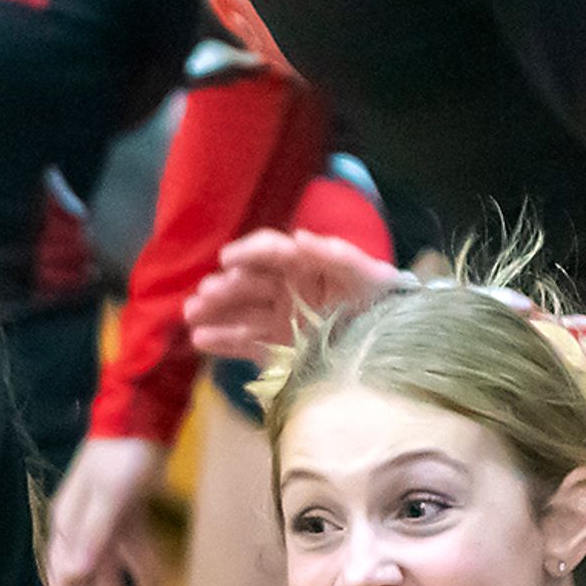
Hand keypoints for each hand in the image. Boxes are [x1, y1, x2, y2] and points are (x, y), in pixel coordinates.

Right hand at [47, 435, 169, 585]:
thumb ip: (93, 535)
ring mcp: (108, 525)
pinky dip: (144, 576)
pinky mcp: (130, 517)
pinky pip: (134, 555)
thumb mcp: (108, 496)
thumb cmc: (120, 456)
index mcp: (70, 526)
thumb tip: (73, 576)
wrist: (145, 417)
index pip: (63, 579)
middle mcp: (85, 530)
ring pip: (111, 577)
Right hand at [184, 228, 407, 361]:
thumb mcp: (366, 274)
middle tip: (201, 298)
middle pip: (247, 283)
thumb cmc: (381, 299)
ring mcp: (279, 318)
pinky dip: (223, 342)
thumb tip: (298, 237)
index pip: (269, 252)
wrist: (395, 342)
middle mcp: (285, 287)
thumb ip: (335, 255)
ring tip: (190, 316)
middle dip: (222, 288)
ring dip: (213, 312)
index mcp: (303, 263)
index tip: (227, 260)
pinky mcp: (277, 347)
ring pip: (239, 312)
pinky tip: (200, 341)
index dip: (247, 252)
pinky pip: (245, 343)